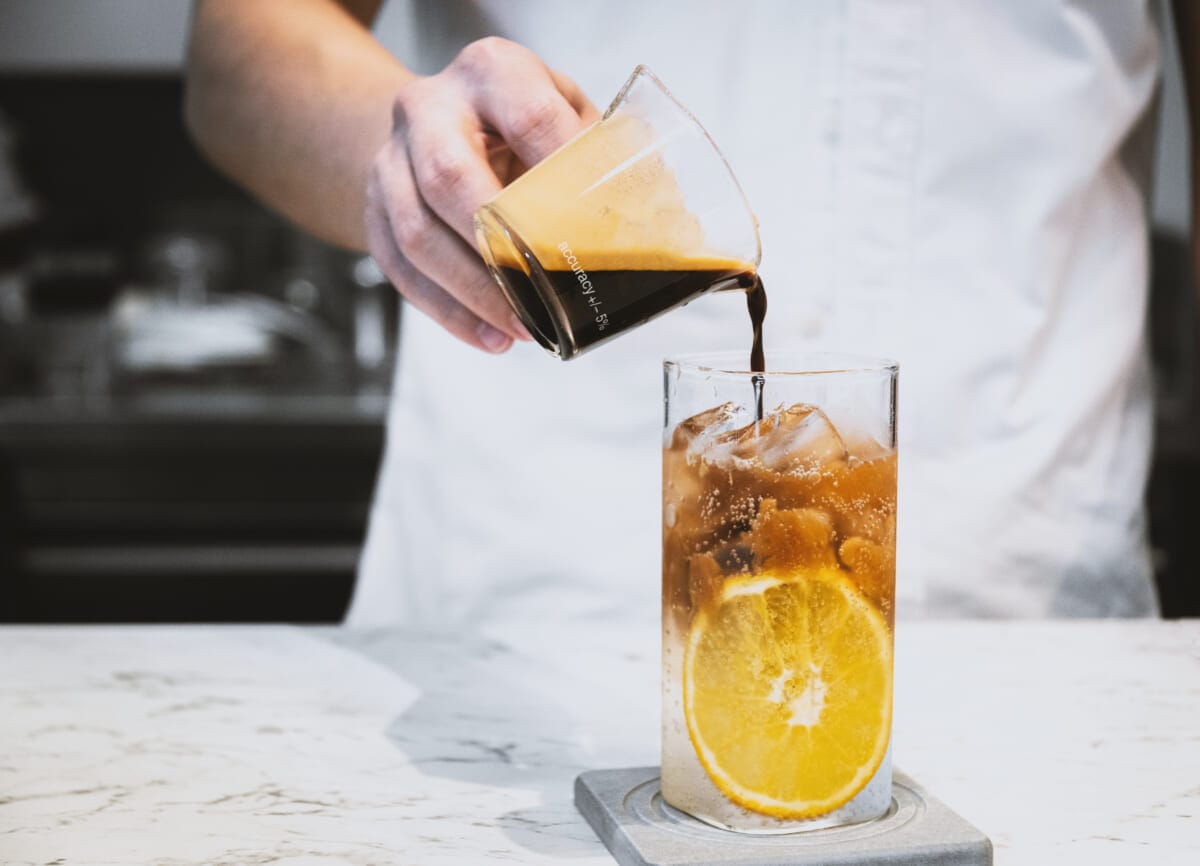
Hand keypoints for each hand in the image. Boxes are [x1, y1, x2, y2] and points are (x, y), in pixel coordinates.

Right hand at [366, 37, 599, 352]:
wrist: (440, 118)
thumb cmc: (519, 123)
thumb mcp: (567, 116)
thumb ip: (603, 161)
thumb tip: (663, 228)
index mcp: (491, 71)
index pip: (529, 120)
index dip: (564, 177)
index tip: (595, 231)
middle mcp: (430, 107)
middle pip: (449, 178)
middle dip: (499, 250)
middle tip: (544, 299)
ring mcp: (392, 158)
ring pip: (416, 234)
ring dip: (472, 294)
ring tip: (522, 329)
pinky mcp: (374, 207)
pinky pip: (399, 269)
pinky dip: (447, 311)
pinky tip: (489, 336)